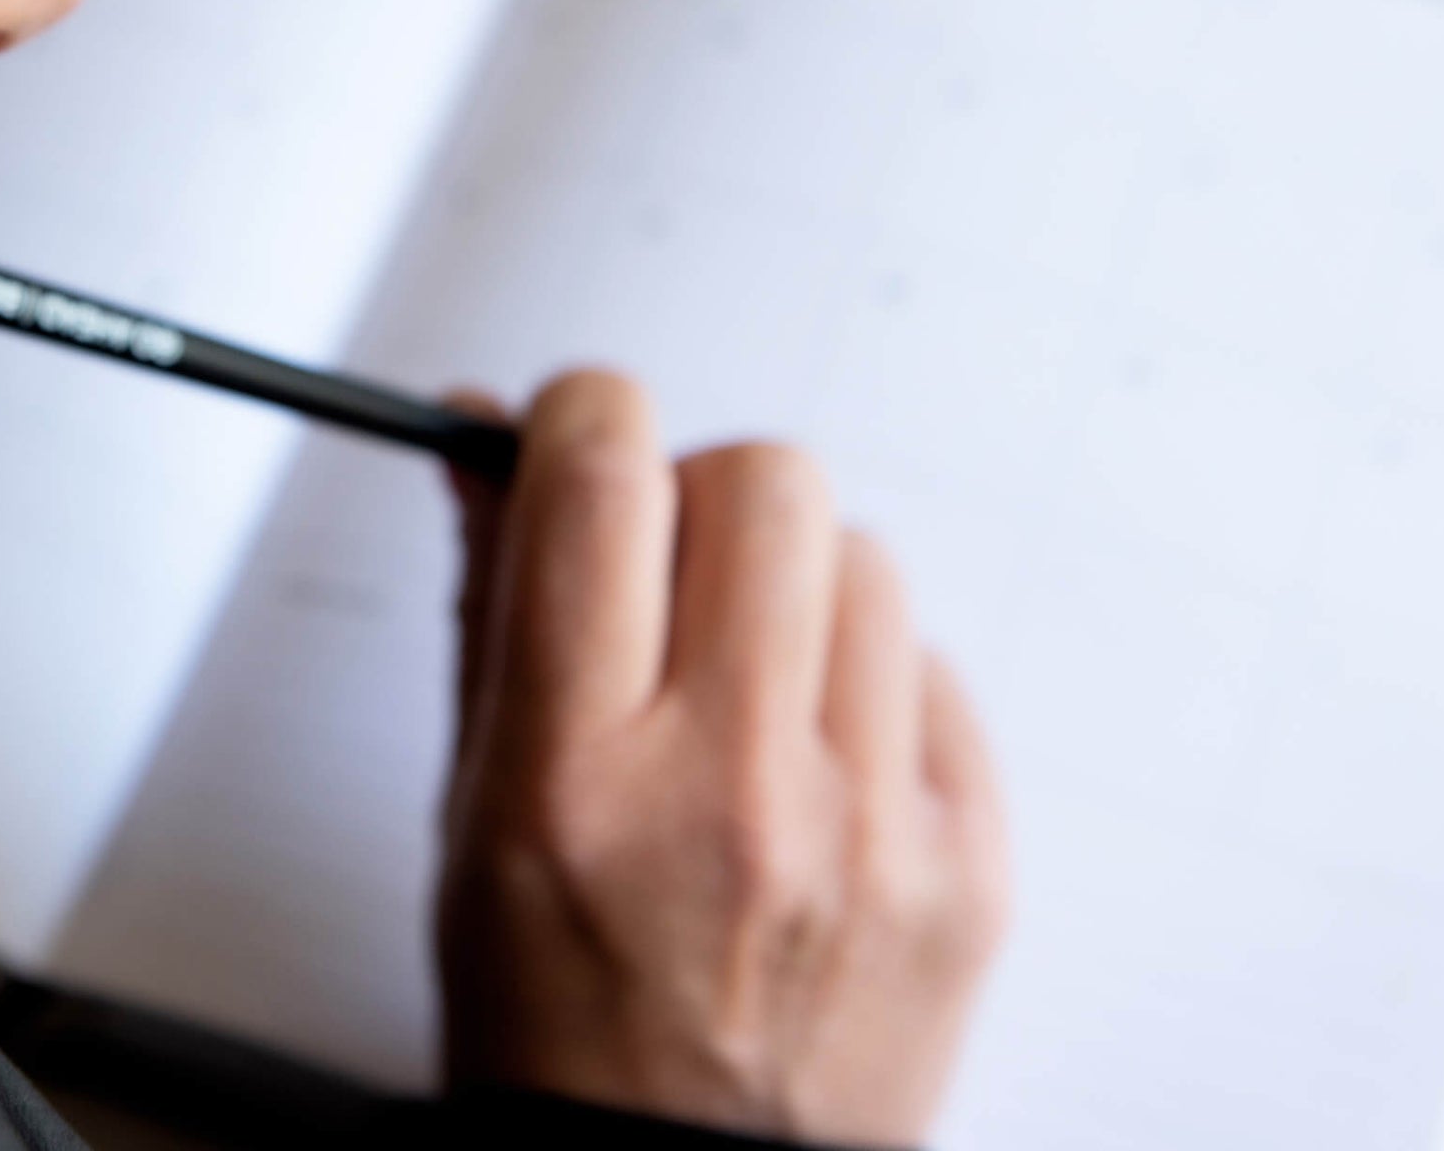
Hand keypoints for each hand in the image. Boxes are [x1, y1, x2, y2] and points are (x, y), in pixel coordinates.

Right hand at [437, 372, 1007, 1146]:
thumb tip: (485, 444)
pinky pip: (938, 666)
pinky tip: (820, 764)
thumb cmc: (556, 1029)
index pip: (601, 483)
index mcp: (575, 779)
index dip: (587, 414)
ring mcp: (870, 837)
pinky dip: (874, 685)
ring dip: (796, 587)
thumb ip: (489, 604)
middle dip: (704, 488)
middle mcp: (731, 797)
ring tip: (752, 686)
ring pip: (864, 555)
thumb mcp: (472, 813)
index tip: (582, 430)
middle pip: (766, 479)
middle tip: (672, 560)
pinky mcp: (971, 872)